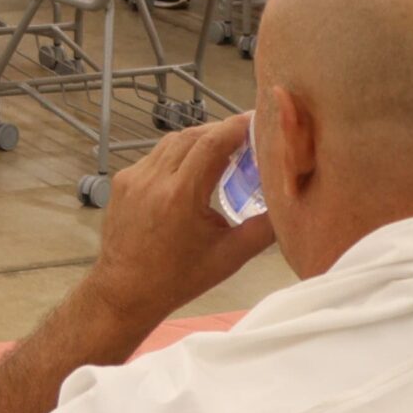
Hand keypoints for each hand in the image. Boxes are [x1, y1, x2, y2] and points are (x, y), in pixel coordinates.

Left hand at [82, 114, 274, 327]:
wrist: (126, 291)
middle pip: (193, 136)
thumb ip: (263, 229)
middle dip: (221, 131)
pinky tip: (193, 168)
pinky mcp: (123, 180)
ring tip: (223, 150)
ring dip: (199, 140)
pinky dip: (178, 154)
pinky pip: (156, 155)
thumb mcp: (229, 257)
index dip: (237, 126)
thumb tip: (290, 205)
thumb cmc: (179, 278)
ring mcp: (134, 176)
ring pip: (172, 142)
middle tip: (247, 136)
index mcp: (180, 195)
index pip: (212, 143)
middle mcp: (154, 178)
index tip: (258, 120)